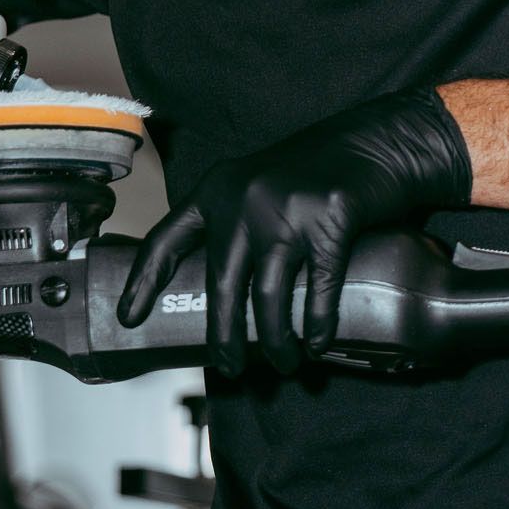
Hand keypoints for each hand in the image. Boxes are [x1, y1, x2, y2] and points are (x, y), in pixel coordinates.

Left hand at [116, 88, 472, 375]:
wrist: (379, 140)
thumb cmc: (316, 173)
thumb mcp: (260, 187)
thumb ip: (235, 225)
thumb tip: (223, 295)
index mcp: (217, 190)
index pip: (166, 240)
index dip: (143, 283)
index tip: (129, 318)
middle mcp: (244, 199)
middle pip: (221, 286)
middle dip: (224, 338)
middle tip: (228, 368)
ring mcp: (287, 211)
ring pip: (268, 297)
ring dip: (276, 341)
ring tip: (284, 363)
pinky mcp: (331, 221)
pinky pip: (319, 291)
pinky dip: (317, 326)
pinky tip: (317, 344)